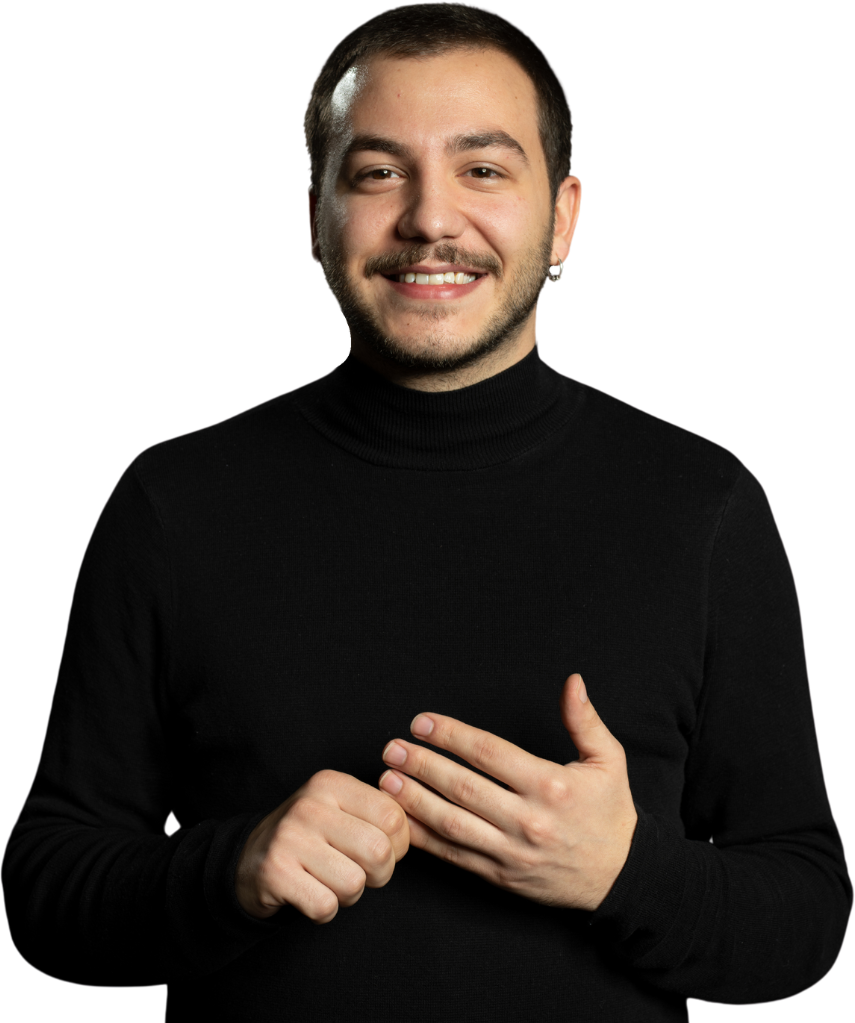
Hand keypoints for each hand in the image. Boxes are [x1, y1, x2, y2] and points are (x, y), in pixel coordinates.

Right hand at [235, 770, 409, 922]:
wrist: (249, 858)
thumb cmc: (310, 836)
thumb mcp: (340, 809)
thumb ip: (376, 813)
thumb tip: (417, 829)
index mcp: (332, 784)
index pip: (393, 817)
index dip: (398, 844)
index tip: (381, 849)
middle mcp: (310, 805)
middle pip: (379, 852)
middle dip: (378, 874)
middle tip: (360, 871)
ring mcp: (290, 838)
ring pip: (354, 884)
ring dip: (349, 894)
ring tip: (330, 879)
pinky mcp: (275, 873)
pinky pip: (325, 906)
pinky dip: (324, 910)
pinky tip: (310, 893)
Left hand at [378, 674, 636, 912]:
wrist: (622, 877)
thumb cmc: (611, 813)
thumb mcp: (609, 761)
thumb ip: (585, 720)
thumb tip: (573, 682)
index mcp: (550, 785)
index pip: (489, 753)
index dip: (451, 735)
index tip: (422, 723)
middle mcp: (528, 820)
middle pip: (463, 787)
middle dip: (423, 765)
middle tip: (392, 748)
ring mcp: (512, 852)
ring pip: (452, 823)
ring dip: (415, 800)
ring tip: (387, 779)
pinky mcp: (501, 876)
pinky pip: (454, 855)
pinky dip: (424, 838)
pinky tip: (401, 819)